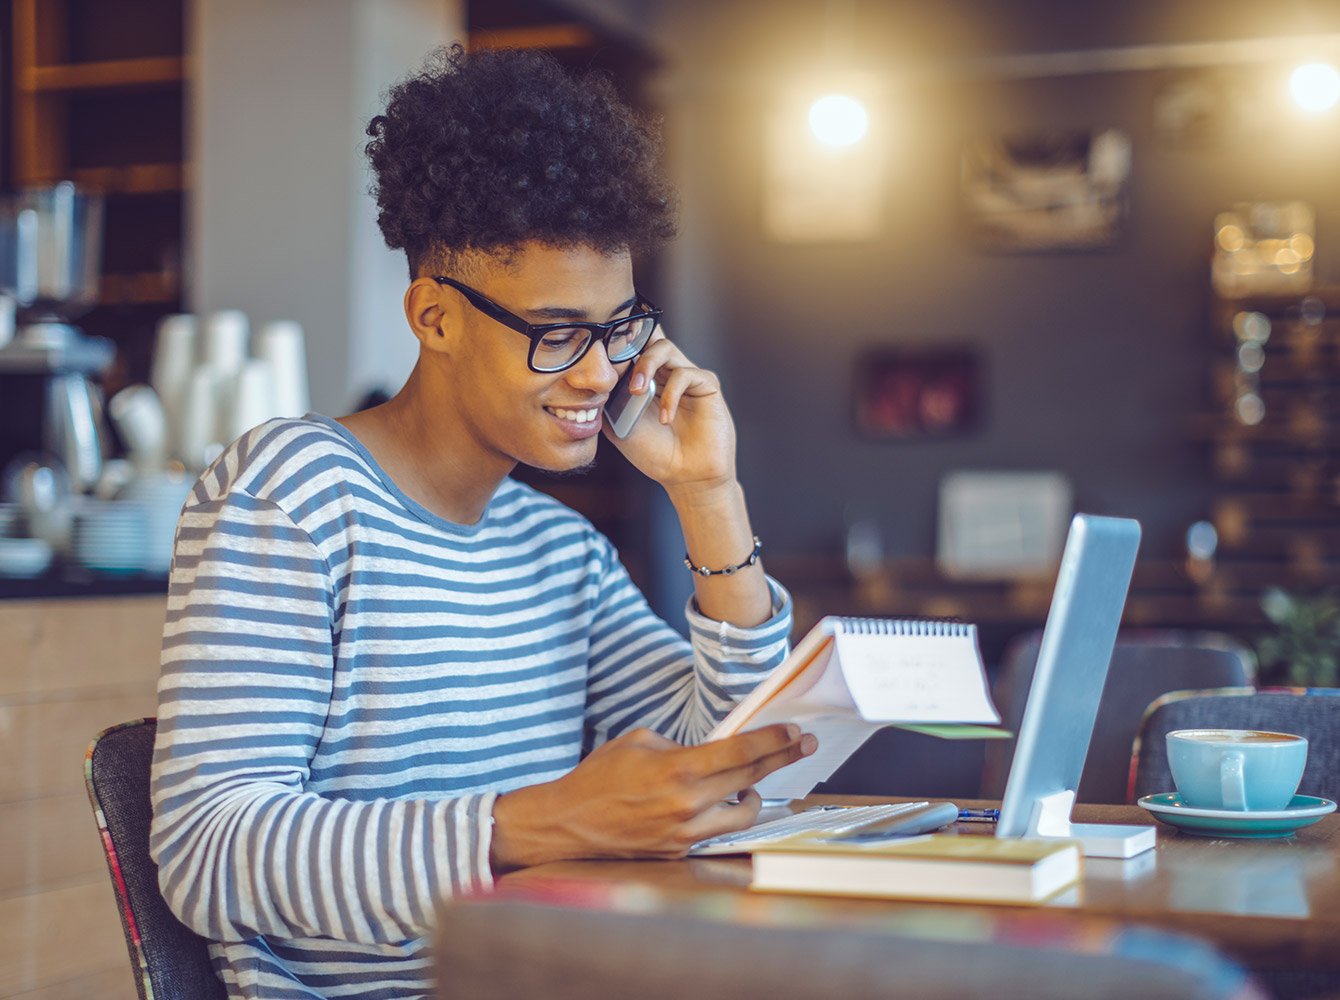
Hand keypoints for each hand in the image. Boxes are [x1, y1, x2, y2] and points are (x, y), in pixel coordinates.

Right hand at [489, 724, 816, 869]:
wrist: (569, 823)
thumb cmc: (600, 776)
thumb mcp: (640, 741)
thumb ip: (681, 746)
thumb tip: (712, 753)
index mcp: (678, 770)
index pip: (740, 753)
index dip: (773, 741)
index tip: (796, 732)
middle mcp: (688, 804)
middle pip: (751, 780)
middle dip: (782, 759)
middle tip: (804, 745)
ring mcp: (685, 832)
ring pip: (743, 815)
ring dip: (755, 797)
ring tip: (753, 787)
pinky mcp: (679, 850)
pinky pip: (715, 831)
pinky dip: (724, 815)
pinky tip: (722, 804)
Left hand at [603, 330, 737, 496]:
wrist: (684, 476)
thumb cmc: (654, 453)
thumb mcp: (618, 425)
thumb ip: (608, 398)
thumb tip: (593, 376)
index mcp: (645, 377)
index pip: (632, 344)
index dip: (617, 342)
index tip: (599, 351)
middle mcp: (666, 371)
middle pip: (648, 336)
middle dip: (629, 346)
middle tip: (617, 371)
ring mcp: (687, 376)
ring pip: (664, 347)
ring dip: (646, 365)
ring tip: (637, 392)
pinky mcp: (707, 385)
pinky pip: (685, 374)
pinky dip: (670, 395)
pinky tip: (665, 418)